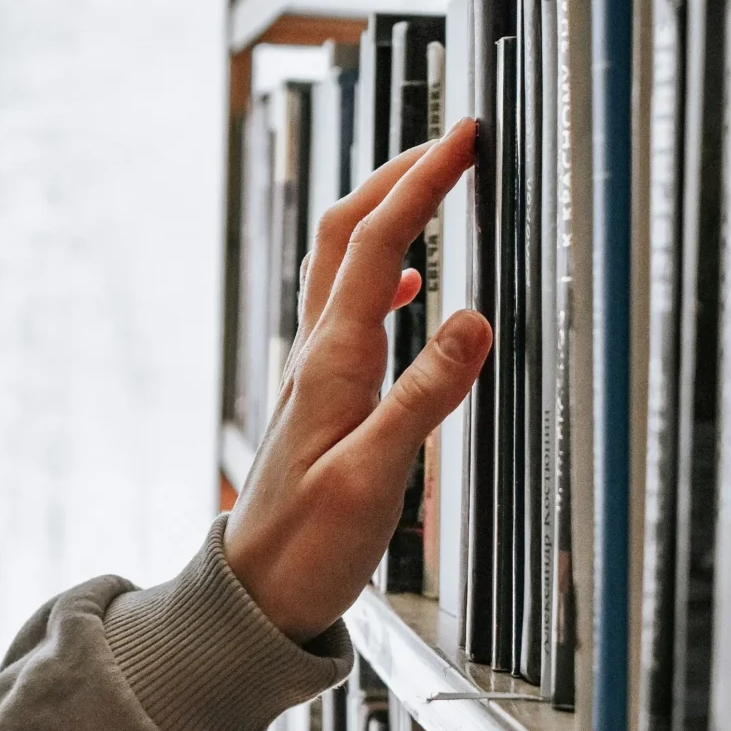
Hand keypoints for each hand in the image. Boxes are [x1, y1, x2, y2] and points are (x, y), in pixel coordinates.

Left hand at [223, 117, 490, 642]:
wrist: (258, 590)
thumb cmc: (308, 546)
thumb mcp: (373, 477)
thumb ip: (423, 397)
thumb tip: (472, 320)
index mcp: (332, 361)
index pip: (378, 243)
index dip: (420, 183)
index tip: (462, 139)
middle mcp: (318, 352)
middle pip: (348, 233)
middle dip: (397, 175)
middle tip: (450, 143)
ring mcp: (316, 369)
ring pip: (342, 263)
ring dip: (384, 214)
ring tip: (430, 189)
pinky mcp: (323, 392)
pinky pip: (347, 308)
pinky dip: (380, 275)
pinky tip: (407, 287)